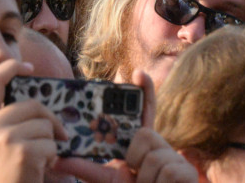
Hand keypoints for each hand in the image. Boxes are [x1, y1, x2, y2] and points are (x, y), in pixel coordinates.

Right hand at [0, 58, 67, 182]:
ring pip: (45, 126)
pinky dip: (51, 159)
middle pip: (33, 105)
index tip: (28, 66)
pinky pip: (50, 145)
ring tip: (36, 161)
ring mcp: (4, 137)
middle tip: (58, 137)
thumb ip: (3, 120)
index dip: (10, 67)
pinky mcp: (22, 151)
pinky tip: (37, 170)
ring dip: (49, 144)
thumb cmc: (1, 175)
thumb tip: (33, 102)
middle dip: (50, 122)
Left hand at [51, 71, 197, 182]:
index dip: (144, 90)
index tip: (137, 72)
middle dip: (135, 158)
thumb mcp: (106, 180)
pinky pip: (169, 171)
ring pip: (154, 157)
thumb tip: (57, 160)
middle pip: (146, 134)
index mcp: (141, 145)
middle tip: (133, 173)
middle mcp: (160, 147)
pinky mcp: (187, 173)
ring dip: (146, 178)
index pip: (145, 112)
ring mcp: (176, 159)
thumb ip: (85, 168)